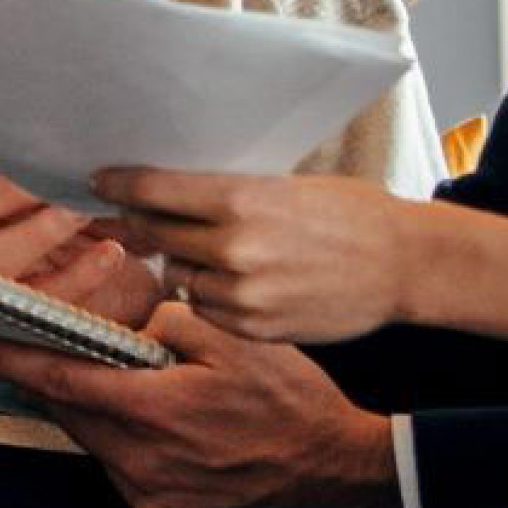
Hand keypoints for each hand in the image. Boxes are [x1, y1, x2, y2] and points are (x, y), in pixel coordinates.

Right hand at [0, 150, 155, 325]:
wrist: (144, 276)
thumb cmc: (115, 217)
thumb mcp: (98, 176)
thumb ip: (76, 155)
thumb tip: (86, 131)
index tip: (19, 135)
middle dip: (5, 191)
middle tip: (54, 179)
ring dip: (34, 233)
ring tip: (80, 214)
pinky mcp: (30, 309)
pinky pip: (38, 296)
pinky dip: (78, 273)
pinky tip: (110, 252)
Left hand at [0, 300, 396, 507]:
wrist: (338, 477)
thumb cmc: (293, 404)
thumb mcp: (239, 341)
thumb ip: (171, 325)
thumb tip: (127, 324)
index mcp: (154, 411)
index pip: (57, 378)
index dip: (3, 357)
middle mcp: (140, 460)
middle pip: (68, 412)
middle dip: (51, 379)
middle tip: (39, 349)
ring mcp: (148, 494)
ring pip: (93, 441)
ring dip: (98, 411)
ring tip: (134, 387)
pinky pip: (121, 468)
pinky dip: (127, 442)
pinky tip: (164, 428)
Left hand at [95, 166, 423, 344]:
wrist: (406, 264)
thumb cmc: (351, 214)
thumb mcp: (288, 186)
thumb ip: (228, 193)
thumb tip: (168, 190)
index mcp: (242, 200)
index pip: (155, 190)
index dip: (120, 185)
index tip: (100, 181)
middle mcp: (235, 246)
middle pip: (155, 234)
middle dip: (145, 224)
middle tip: (138, 216)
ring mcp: (242, 292)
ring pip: (176, 275)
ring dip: (183, 262)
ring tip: (213, 251)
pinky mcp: (252, 326)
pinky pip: (203, 308)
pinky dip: (209, 295)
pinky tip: (235, 281)